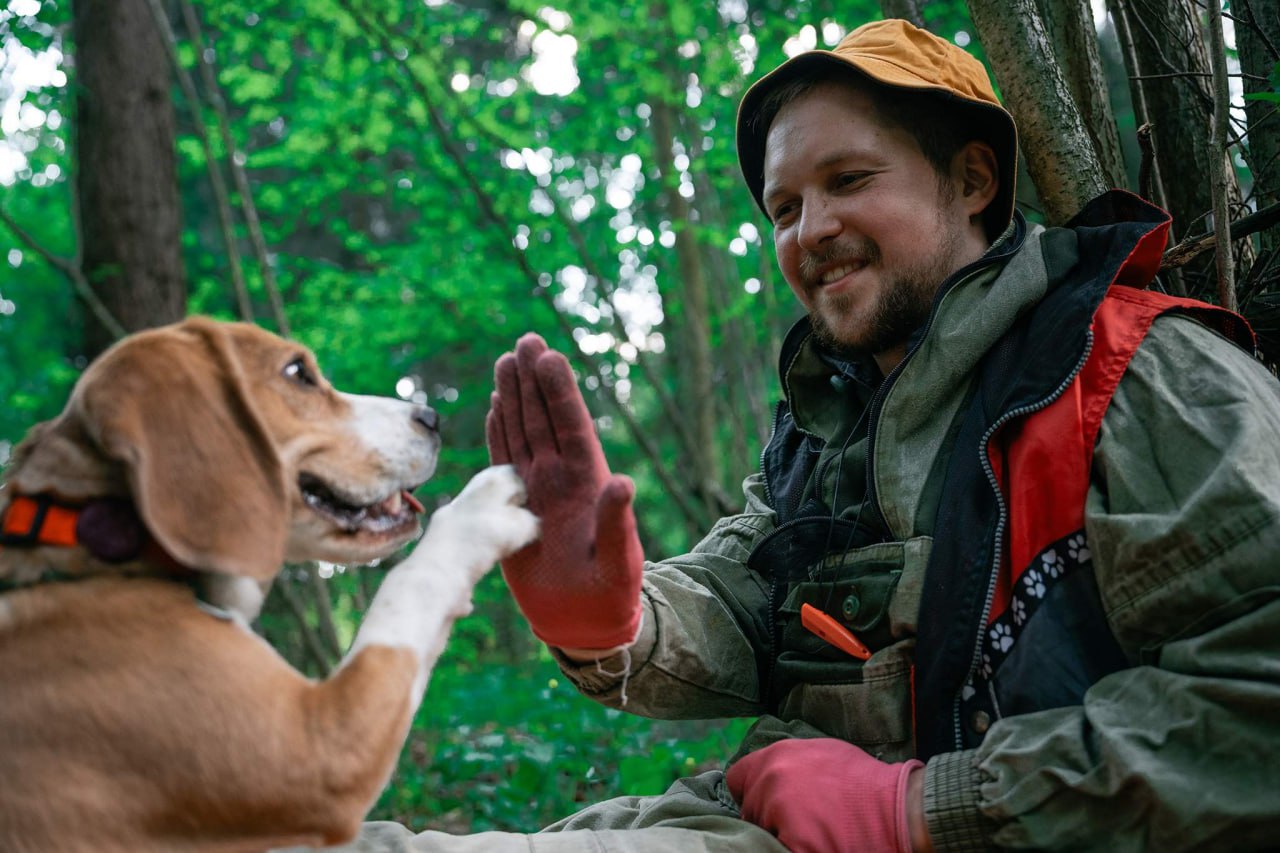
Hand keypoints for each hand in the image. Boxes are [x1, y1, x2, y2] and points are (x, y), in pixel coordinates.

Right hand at [485, 333, 643, 649]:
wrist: (586, 620)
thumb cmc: (611, 593)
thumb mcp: (620, 560)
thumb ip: (619, 523)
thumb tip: (624, 483)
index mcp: (587, 482)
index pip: (571, 427)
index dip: (559, 392)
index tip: (549, 356)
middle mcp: (563, 476)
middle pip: (545, 418)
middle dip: (534, 380)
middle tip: (525, 341)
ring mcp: (540, 487)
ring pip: (524, 431)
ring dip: (515, 397)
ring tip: (507, 360)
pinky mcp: (516, 505)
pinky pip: (505, 459)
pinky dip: (500, 433)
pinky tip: (496, 407)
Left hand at [726, 738, 928, 852]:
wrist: (897, 809)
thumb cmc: (864, 783)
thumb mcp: (822, 753)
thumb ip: (788, 763)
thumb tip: (767, 777)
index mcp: (777, 756)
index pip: (737, 778)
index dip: (750, 794)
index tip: (764, 806)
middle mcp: (772, 778)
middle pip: (750, 809)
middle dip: (768, 818)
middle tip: (798, 823)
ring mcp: (780, 810)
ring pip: (761, 832)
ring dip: (780, 835)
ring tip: (812, 834)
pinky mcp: (795, 840)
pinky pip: (777, 849)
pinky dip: (792, 848)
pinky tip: (814, 845)